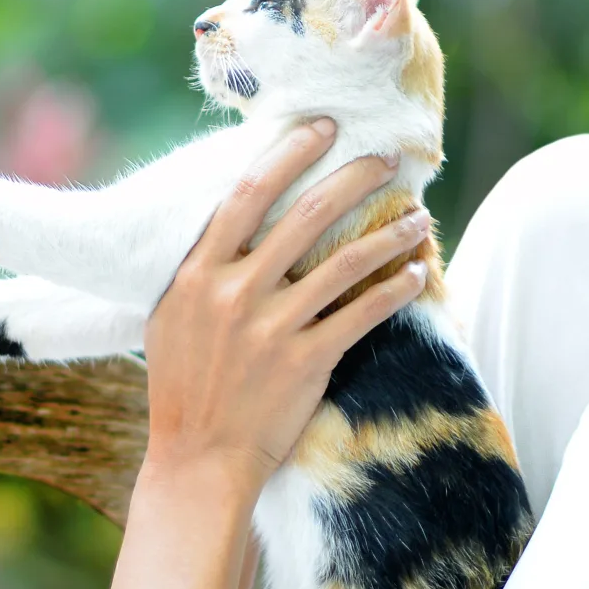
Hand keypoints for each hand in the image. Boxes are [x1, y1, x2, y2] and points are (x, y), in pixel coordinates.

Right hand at [142, 118, 428, 493]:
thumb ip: (200, 270)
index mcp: (196, 274)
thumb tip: (235, 221)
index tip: (321, 129)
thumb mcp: (170, 317)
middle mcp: (233, 293)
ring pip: (345, 263)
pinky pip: (362, 314)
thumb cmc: (182, 386)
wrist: (197, 459)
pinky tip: (415, 274)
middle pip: (306, 216)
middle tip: (385, 160)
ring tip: (418, 216)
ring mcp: (271, 328)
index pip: (248, 194)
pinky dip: (394, 290)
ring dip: (390, 235)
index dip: (288, 154)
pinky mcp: (305, 361)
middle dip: (353, 178)